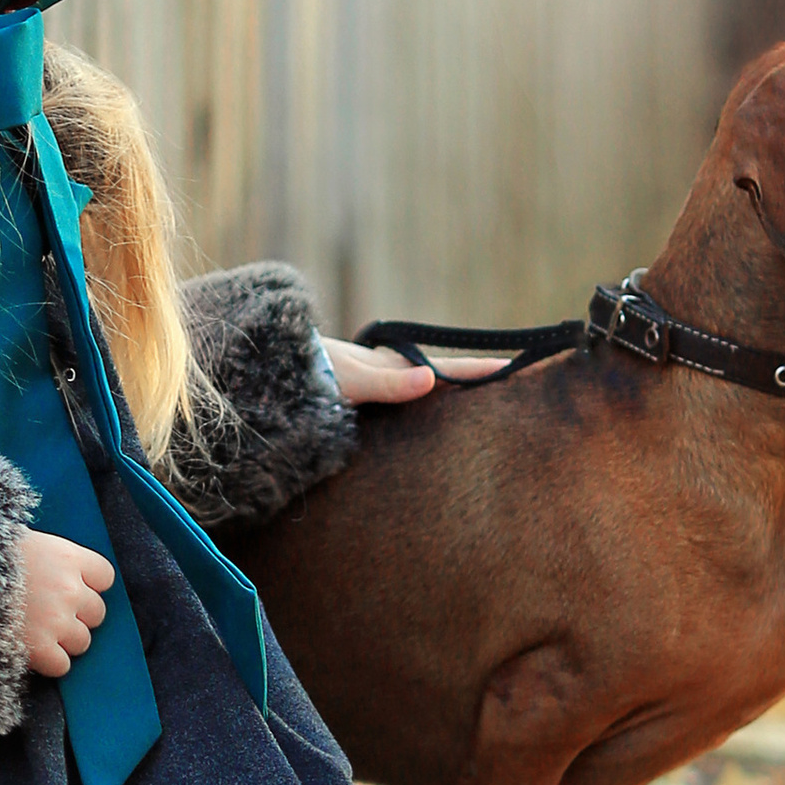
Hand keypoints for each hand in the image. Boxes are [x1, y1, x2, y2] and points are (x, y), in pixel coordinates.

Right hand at [20, 527, 115, 675]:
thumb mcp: (25, 543)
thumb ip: (52, 559)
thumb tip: (63, 576)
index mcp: (69, 558)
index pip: (104, 577)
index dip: (87, 584)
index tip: (68, 586)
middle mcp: (70, 589)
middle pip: (96, 613)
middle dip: (76, 615)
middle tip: (48, 613)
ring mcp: (57, 620)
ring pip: (82, 641)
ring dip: (63, 640)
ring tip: (35, 632)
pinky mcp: (41, 648)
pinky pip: (62, 665)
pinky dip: (48, 662)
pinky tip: (29, 649)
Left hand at [323, 339, 510, 403]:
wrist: (270, 368)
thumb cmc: (310, 372)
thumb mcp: (351, 380)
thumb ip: (388, 383)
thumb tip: (430, 380)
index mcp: (394, 367)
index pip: (447, 369)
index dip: (480, 370)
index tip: (514, 366)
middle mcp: (389, 372)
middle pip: (441, 378)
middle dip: (474, 381)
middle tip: (510, 385)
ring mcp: (376, 382)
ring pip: (424, 388)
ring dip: (450, 393)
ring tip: (480, 405)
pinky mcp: (361, 395)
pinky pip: (404, 400)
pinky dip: (424, 404)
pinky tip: (428, 417)